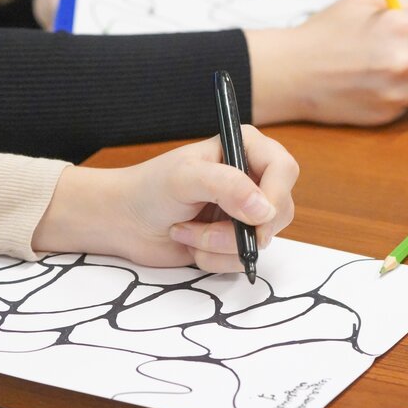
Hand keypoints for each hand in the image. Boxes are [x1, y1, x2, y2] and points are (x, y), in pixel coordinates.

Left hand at [31, 127, 297, 272]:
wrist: (123, 222)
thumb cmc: (148, 189)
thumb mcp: (184, 178)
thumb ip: (226, 186)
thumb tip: (264, 210)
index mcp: (245, 147)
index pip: (284, 169)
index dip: (275, 196)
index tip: (255, 218)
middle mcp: (252, 177)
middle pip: (280, 210)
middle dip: (240, 229)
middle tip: (206, 226)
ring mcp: (245, 211)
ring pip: (262, 240)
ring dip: (221, 245)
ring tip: (186, 231)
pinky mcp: (235, 240)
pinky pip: (245, 260)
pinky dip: (216, 259)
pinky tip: (190, 244)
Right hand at [246, 0, 407, 124]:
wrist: (293, 72)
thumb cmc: (325, 32)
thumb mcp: (361, 1)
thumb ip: (400, 4)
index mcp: (400, 27)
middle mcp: (402, 62)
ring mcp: (394, 92)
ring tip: (391, 74)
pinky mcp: (383, 115)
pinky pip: (406, 108)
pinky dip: (396, 100)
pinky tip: (373, 88)